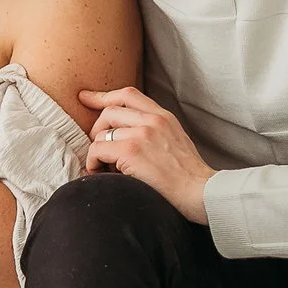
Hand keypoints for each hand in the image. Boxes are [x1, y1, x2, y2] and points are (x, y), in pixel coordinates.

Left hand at [80, 88, 212, 223]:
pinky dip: (93, 163)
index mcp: (164, 116)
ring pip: (100, 134)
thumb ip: (156, 131)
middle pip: (109, 112)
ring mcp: (142, 134)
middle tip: (99, 150)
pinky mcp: (131, 151)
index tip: (85, 98)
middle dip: (97, 130)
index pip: (128, 95)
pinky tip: (100, 174)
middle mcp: (153, 120)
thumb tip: (127, 135)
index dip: (103, 96)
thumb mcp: (176, 141)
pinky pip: (97, 150)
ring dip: (96, 152)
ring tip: (104, 168)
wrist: (201, 192)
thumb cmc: (189, 177)